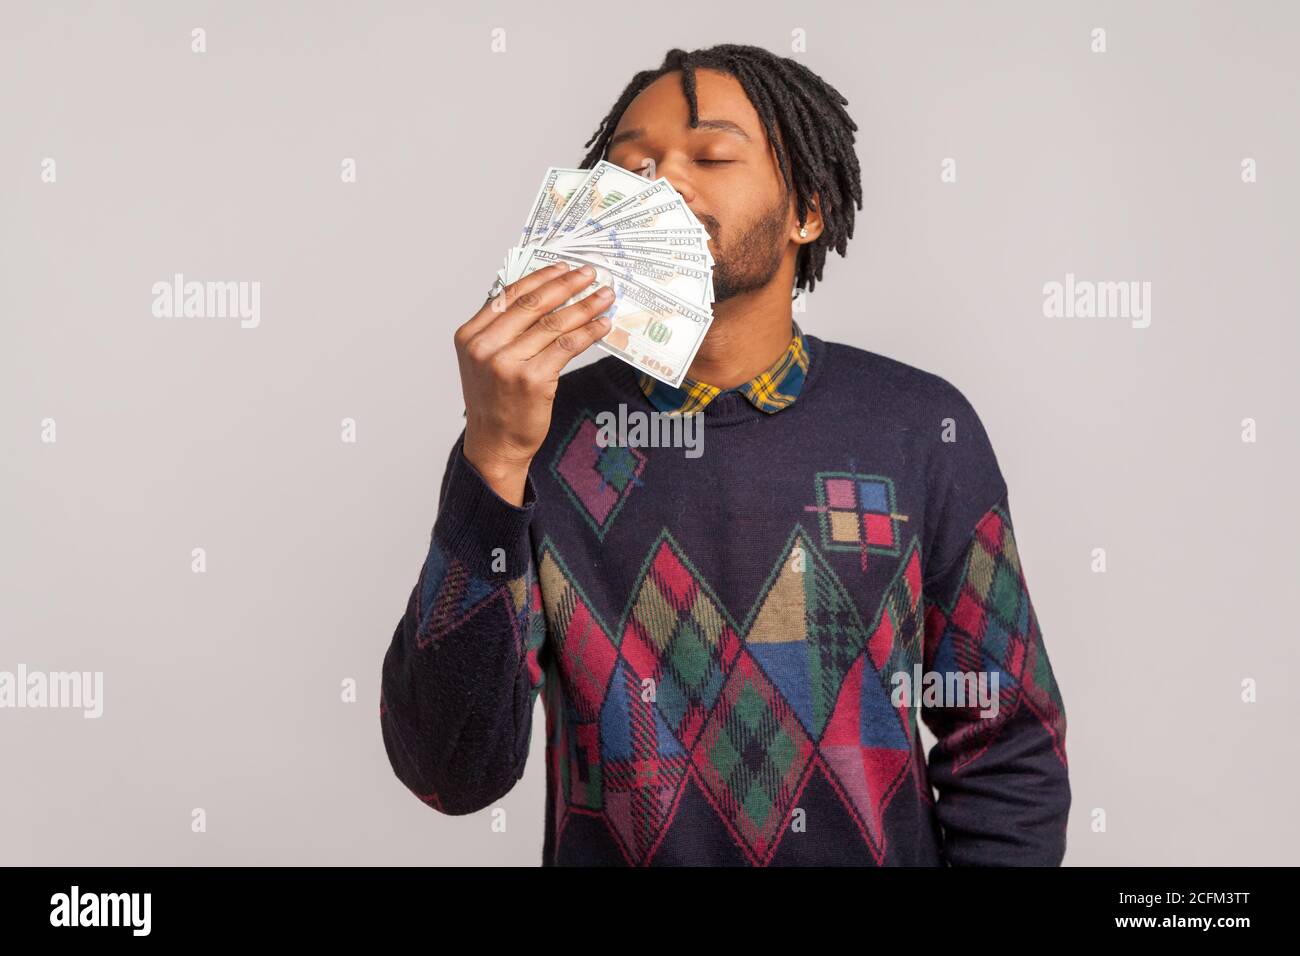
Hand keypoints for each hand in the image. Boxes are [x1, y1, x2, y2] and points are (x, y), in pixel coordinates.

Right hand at [454, 262, 614, 504]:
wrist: (495, 444)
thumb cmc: (494, 402)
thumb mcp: (486, 360)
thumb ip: (504, 329)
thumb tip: (544, 295)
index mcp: (471, 335)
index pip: (510, 295)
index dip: (541, 278)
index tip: (564, 268)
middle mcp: (485, 347)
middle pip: (534, 305)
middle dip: (567, 285)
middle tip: (590, 274)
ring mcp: (507, 363)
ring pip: (553, 324)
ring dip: (584, 307)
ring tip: (604, 297)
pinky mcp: (531, 380)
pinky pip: (566, 347)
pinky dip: (587, 333)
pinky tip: (601, 325)